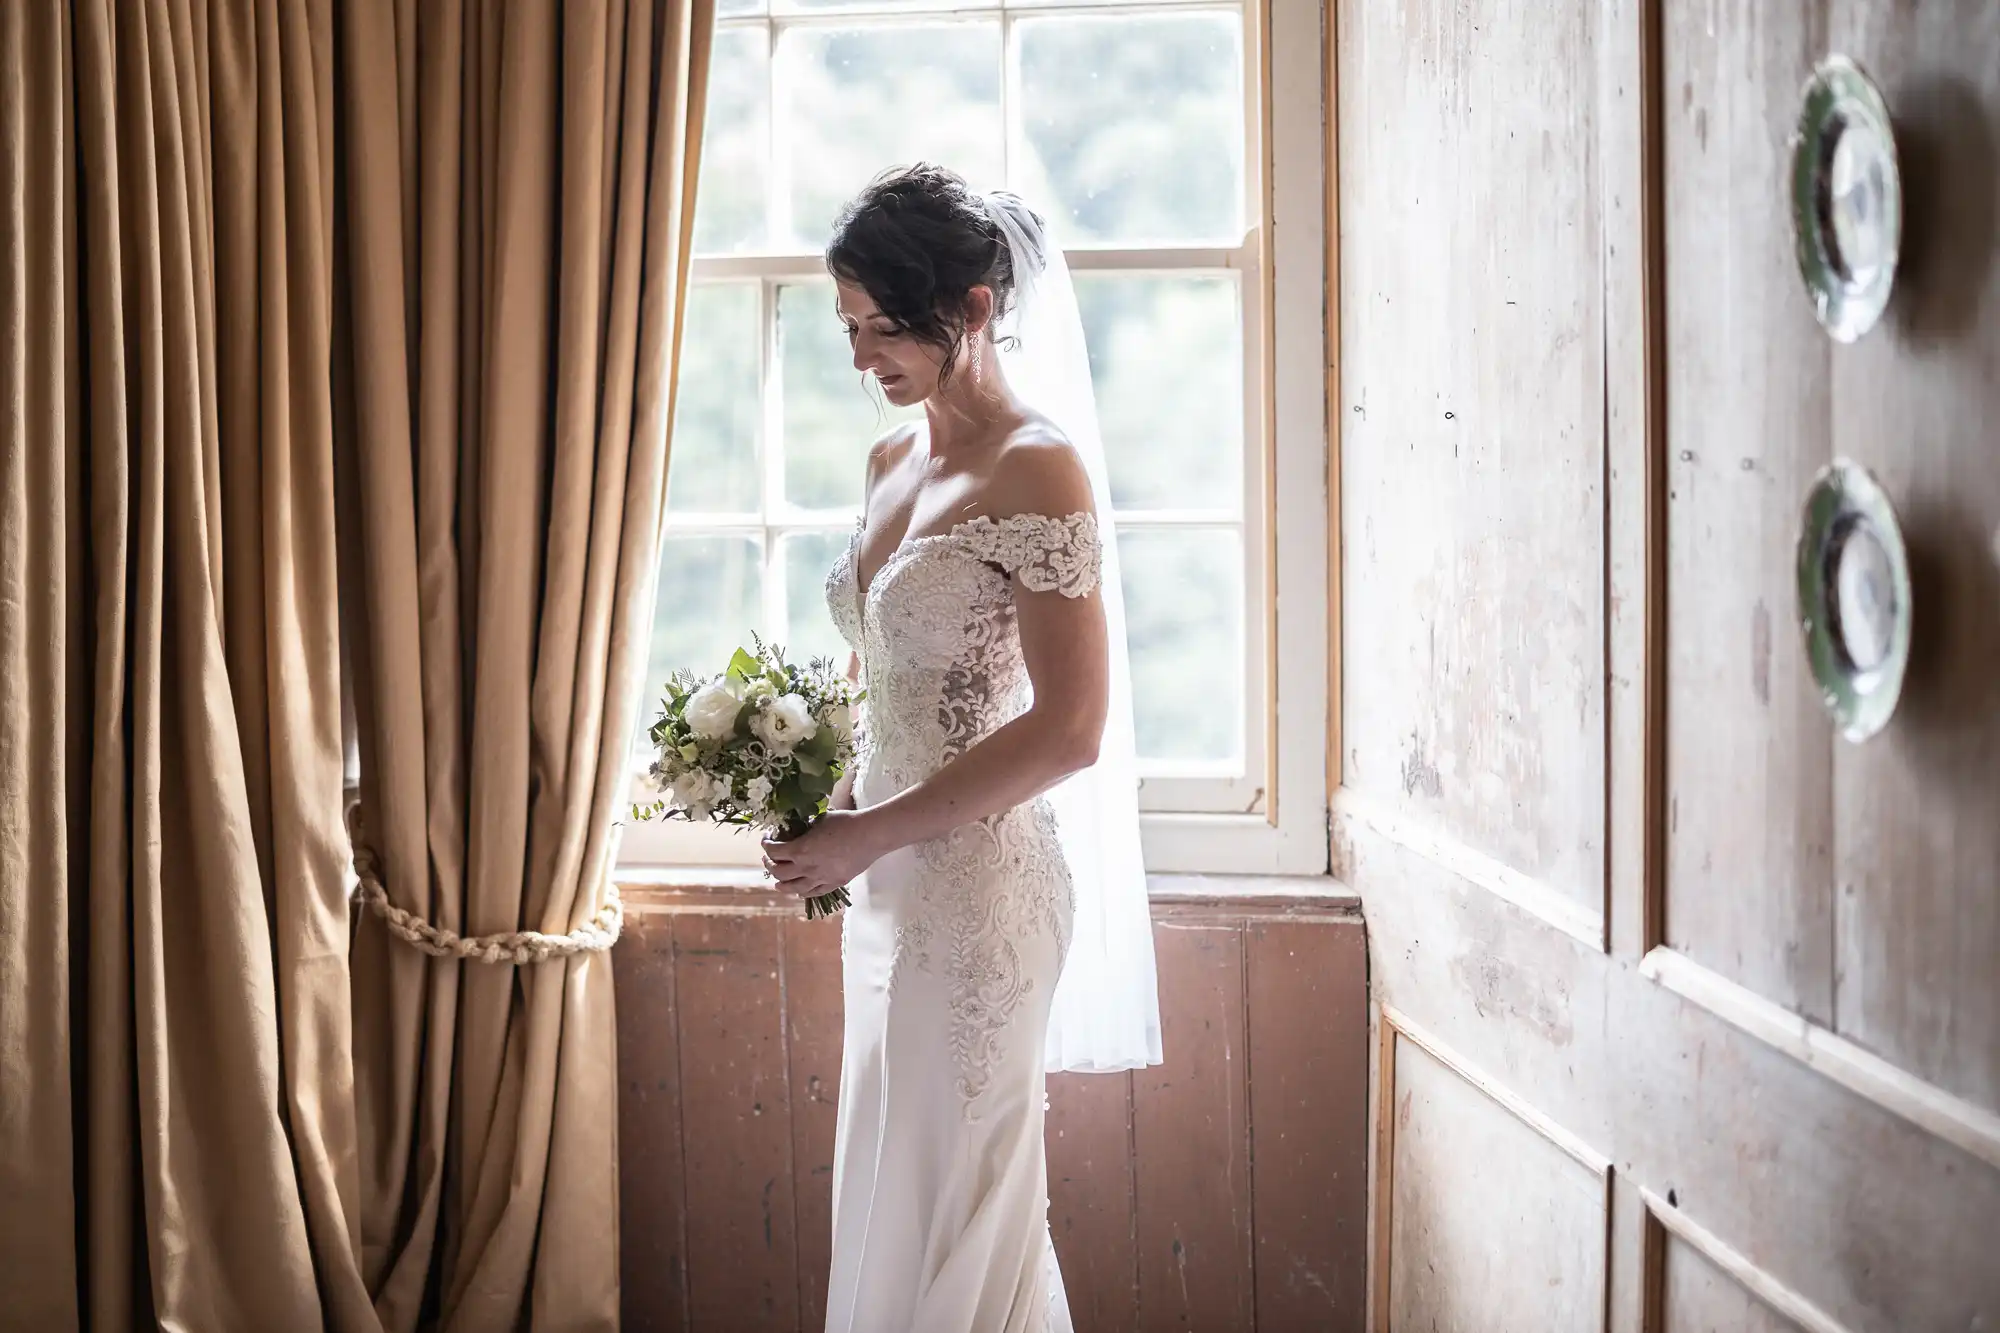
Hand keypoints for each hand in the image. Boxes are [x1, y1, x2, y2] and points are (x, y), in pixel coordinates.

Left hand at [762, 810, 885, 900]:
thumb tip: (798, 828)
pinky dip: (804, 893)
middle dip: (770, 865)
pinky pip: (814, 893)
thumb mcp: (820, 819)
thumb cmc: (845, 822)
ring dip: (782, 885)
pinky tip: (800, 892)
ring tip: (778, 883)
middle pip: (778, 873)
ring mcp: (820, 879)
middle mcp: (806, 868)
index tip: (767, 839)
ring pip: (794, 889)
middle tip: (769, 859)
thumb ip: (806, 827)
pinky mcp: (834, 883)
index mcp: (800, 850)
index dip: (766, 845)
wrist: (870, 835)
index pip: (774, 851)